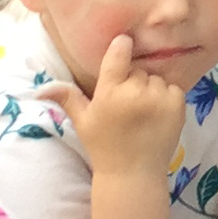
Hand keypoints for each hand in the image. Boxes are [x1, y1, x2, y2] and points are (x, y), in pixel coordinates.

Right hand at [47, 35, 186, 179]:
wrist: (133, 174)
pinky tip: (157, 114)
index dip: (121, 46)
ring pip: (155, 78)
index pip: (118, 54)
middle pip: (137, 69)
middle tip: (126, 103)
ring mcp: (159, 98)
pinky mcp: (177, 106)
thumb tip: (40, 89)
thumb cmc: (104, 147)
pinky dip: (167, 97)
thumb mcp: (82, 122)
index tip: (123, 43)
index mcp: (110, 92)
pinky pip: (174, 88)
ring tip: (142, 111)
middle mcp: (135, 92)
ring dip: (150, 89)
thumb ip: (66, 98)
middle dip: (132, 81)